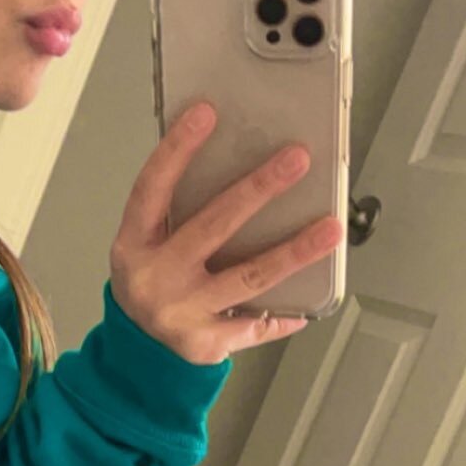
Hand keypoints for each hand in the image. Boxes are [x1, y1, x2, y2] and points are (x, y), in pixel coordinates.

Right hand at [109, 102, 343, 365]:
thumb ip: (175, 211)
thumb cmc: (150, 282)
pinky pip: (255, 325)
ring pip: (248, 277)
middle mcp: (155, 277)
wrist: (135, 351)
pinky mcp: (206, 343)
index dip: (177, 150)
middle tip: (296, 161)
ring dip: (293, 251)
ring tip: (330, 228)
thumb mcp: (145, 245)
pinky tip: (310, 305)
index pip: (152, 188)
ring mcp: (181, 312)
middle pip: (212, 227)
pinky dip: (285, 315)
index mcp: (134, 244)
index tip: (206, 114)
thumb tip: (235, 162)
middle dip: (258, 190)